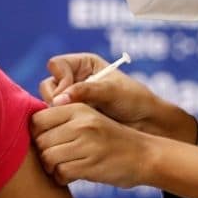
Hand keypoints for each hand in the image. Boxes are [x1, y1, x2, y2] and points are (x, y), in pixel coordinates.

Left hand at [31, 104, 151, 187]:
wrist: (145, 155)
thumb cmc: (111, 139)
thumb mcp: (90, 119)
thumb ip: (64, 120)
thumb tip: (30, 130)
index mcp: (78, 108)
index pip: (38, 119)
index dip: (37, 134)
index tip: (47, 142)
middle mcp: (81, 123)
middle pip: (40, 141)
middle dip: (44, 153)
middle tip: (56, 158)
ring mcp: (87, 144)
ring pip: (48, 157)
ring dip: (52, 167)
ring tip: (63, 167)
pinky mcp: (90, 165)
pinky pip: (60, 173)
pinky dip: (62, 178)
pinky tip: (72, 175)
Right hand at [39, 53, 197, 142]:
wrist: (149, 125)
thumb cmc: (136, 101)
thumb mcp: (111, 91)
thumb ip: (85, 91)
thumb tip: (58, 101)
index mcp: (84, 64)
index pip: (57, 65)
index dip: (60, 79)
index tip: (69, 94)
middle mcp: (75, 80)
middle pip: (49, 85)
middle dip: (55, 98)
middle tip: (69, 112)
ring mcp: (72, 100)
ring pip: (49, 104)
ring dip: (57, 114)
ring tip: (73, 123)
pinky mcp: (73, 118)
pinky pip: (57, 120)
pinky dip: (60, 125)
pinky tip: (70, 132)